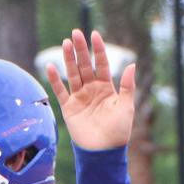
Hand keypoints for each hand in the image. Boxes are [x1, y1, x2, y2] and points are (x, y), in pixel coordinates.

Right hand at [44, 29, 136, 151]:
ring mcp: (80, 98)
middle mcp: (92, 90)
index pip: (102, 64)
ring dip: (68, 59)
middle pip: (85, 65)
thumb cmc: (118, 131)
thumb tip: (132, 64)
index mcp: (107, 88)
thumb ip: (128, 86)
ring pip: (73, 74)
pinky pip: (60, 91)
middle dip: (81, 49)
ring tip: (65, 43)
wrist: (103, 151)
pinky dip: (54, 79)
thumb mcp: (126, 106)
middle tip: (76, 33)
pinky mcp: (69, 108)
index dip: (98, 50)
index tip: (94, 34)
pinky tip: (50, 66)